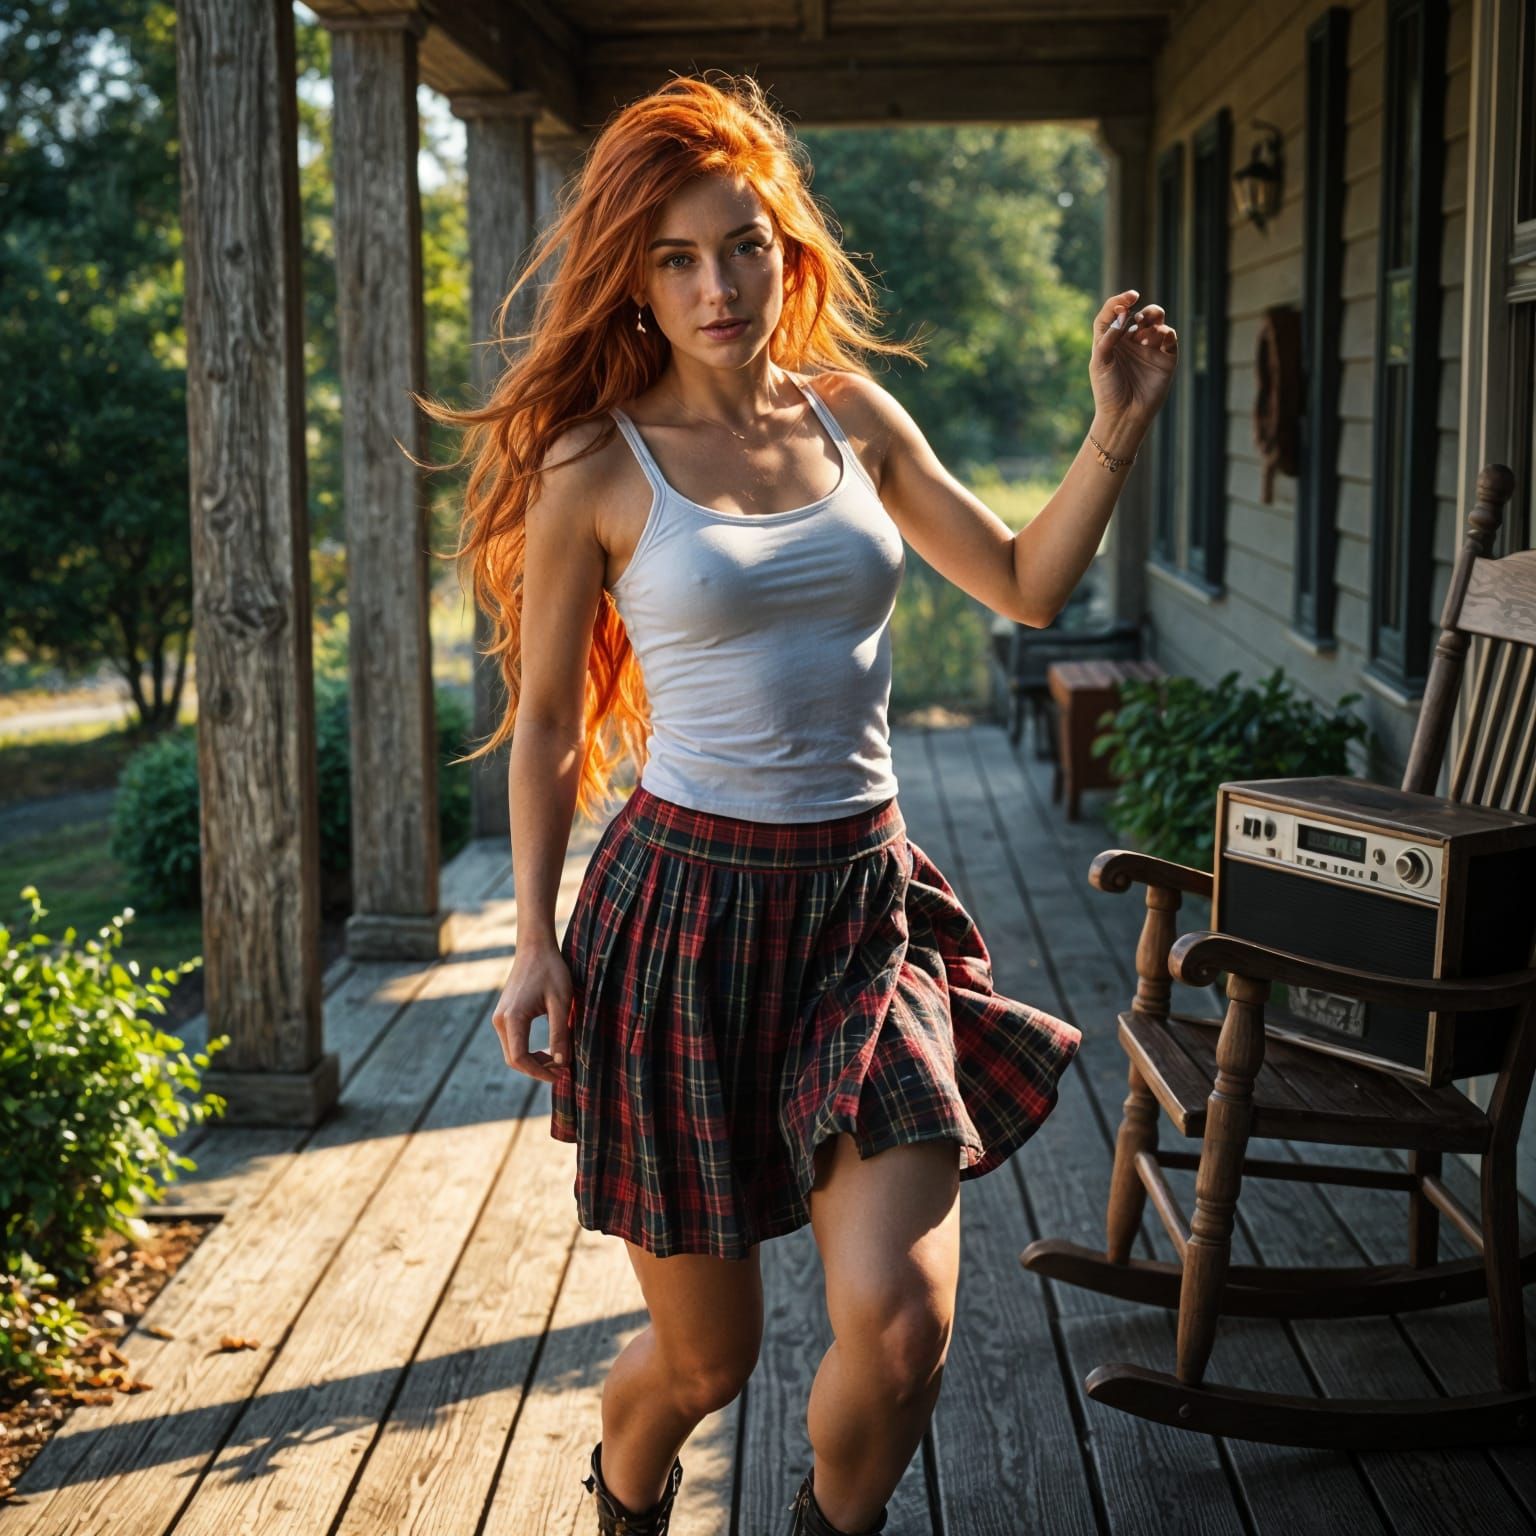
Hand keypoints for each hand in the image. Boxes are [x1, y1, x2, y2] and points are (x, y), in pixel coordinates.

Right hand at [492, 942, 572, 1084]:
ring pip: (512, 1052)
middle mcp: (501, 1020)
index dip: (540, 1072)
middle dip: (537, 1070)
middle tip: (561, 1071)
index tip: (561, 1076)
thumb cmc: (551, 971)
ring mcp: (500, 1017)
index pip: (520, 1058)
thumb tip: (561, 1063)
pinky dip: (527, 1051)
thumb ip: (560, 1033)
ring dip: (532, 1061)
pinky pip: (512, 1042)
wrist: (535, 947)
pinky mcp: (504, 1014)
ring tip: (557, 1061)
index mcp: (513, 1018)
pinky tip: (547, 1049)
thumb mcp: (561, 1002)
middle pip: (513, 1059)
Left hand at [1089, 288, 1178, 433]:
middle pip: (1141, 314)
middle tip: (1138, 321)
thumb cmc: (1108, 390)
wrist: (1125, 414)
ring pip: (1158, 322)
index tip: (1130, 296)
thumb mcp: (1100, 362)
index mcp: (1112, 340)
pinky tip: (1159, 341)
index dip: (1121, 301)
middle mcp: (1132, 342)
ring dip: (1153, 323)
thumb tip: (1122, 313)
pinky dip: (1166, 333)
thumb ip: (1108, 337)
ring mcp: (1150, 349)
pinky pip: (1170, 337)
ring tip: (1143, 340)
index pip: (1116, 313)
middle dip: (1143, 312)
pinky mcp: (1166, 357)